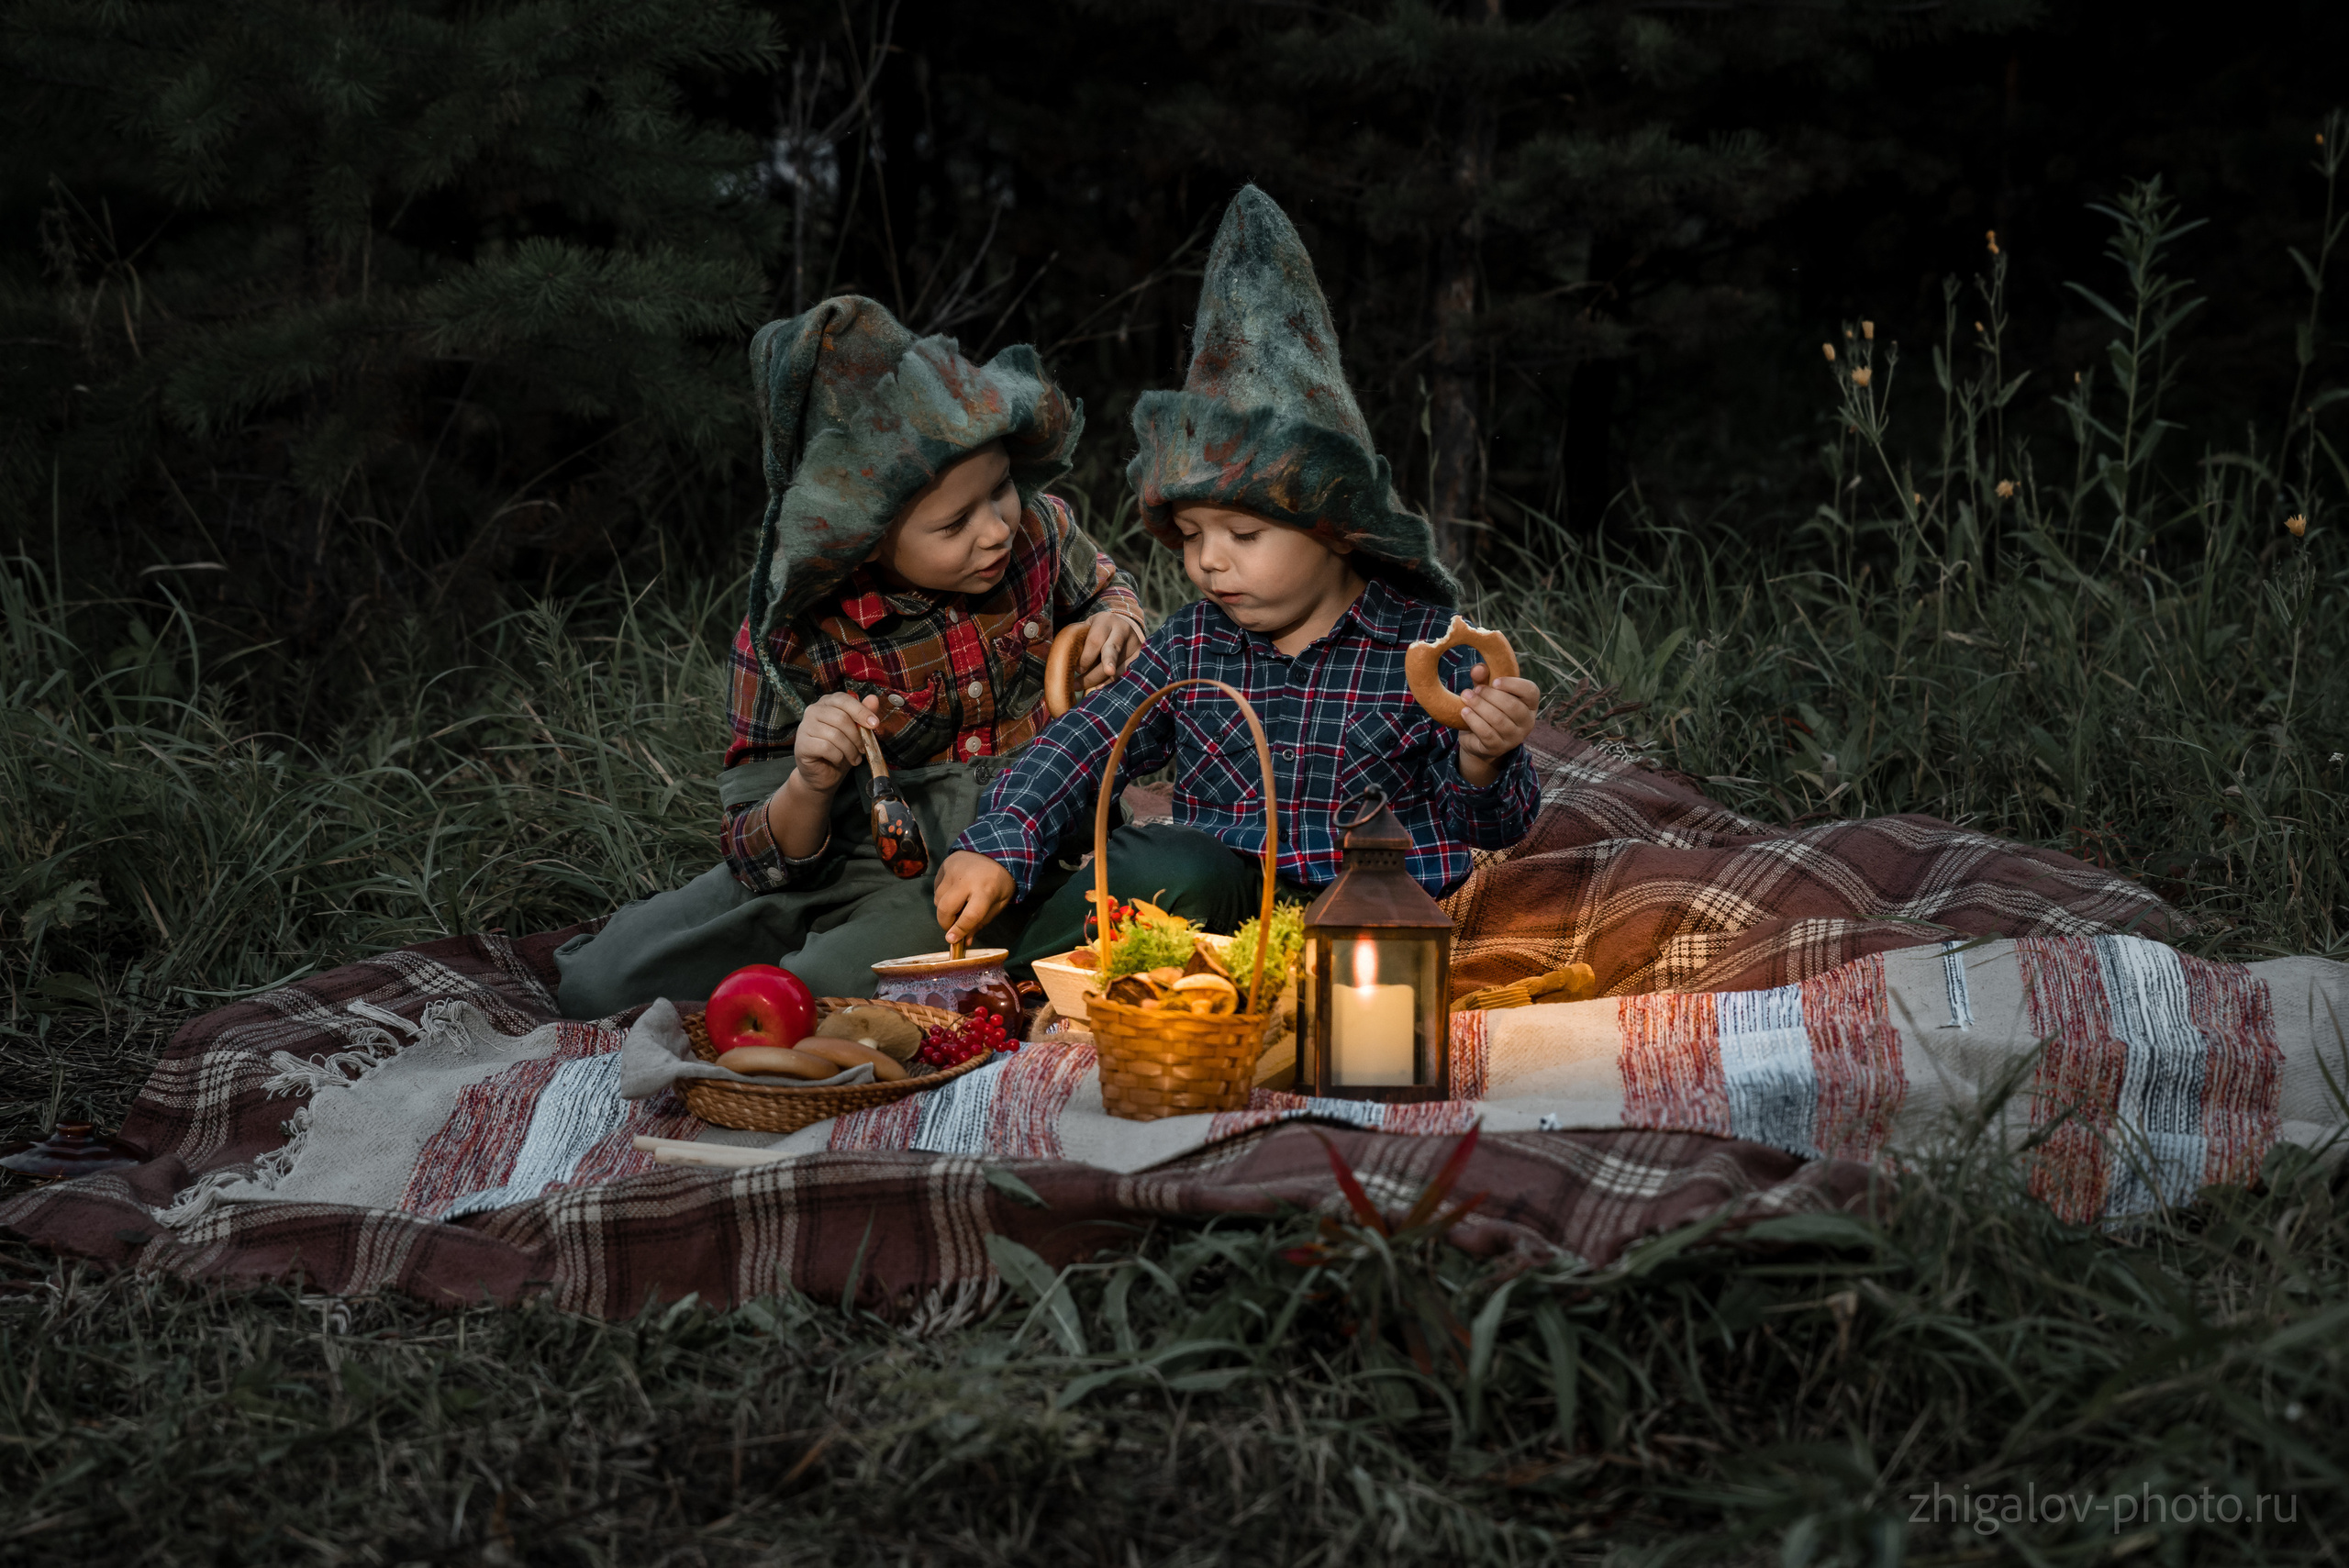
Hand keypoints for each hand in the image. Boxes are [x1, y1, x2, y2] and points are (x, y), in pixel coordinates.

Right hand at [792, 692, 881, 793]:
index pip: (843, 699)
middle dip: (857, 736)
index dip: (861, 711)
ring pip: (835, 735)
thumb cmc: (839, 750)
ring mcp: (805, 727)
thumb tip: (873, 699)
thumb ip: (863, 714)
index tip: (875, 724)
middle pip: (841, 718)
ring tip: (854, 758)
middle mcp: (813, 711)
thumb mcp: (856, 732)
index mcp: (826, 703)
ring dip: (850, 750)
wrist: (822, 774)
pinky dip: (838, 757)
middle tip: (863, 749)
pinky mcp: (802, 744)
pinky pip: (826, 748)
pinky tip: (839, 760)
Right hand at [935, 850, 1015, 947]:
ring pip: (938, 899)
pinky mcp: (945, 865)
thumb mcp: (998, 903)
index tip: (951, 940)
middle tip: (952, 927)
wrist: (995, 850)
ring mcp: (953, 871)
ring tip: (957, 905)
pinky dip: (942, 896)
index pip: (970, 915)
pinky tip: (954, 892)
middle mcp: (966, 880)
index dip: (959, 930)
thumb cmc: (999, 882)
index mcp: (985, 890)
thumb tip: (965, 941)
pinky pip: (936, 888)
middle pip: (946, 908)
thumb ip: (981, 922)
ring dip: (944, 909)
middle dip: (945, 923)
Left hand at [1075, 611, 1144, 689]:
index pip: (1095, 641)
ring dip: (1102, 680)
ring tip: (1089, 689)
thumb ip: (1079, 638)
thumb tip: (1062, 659)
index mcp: (1105, 620)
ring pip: (1119, 666)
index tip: (1077, 669)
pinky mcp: (1141, 655)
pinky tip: (1102, 687)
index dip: (1085, 658)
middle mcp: (1122, 629)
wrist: (1123, 624)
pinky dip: (1114, 681)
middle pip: (1110, 652)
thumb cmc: (1098, 630)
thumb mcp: (1088, 627)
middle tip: (1080, 684)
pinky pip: (1127, 672)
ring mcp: (1134, 642)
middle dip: (1097, 670)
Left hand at [1455, 664, 1538, 785]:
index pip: (1531, 691)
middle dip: (1490, 695)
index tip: (1495, 681)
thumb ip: (1483, 678)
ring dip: (1479, 706)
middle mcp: (1527, 722)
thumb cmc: (1487, 708)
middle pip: (1513, 706)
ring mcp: (1514, 737)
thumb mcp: (1486, 691)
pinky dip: (1473, 720)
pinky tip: (1464, 712)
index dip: (1514, 685)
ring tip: (1465, 697)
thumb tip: (1478, 668)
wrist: (1477, 739)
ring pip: (1498, 720)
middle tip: (1474, 690)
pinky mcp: (1498, 748)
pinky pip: (1487, 733)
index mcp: (1530, 704)